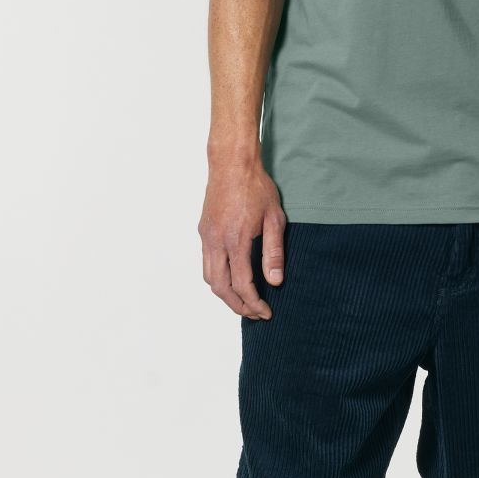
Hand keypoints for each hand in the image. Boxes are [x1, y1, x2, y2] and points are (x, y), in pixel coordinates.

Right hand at [199, 162, 286, 318]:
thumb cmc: (256, 187)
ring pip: (209, 277)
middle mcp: (216, 241)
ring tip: (243, 301)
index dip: (253, 303)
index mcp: (236, 240)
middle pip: (220, 288)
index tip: (266, 312)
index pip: (242, 284)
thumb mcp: (274, 218)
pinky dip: (217, 278)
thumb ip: (274, 252)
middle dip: (237, 306)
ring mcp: (206, 237)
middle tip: (254, 314)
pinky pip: (207, 263)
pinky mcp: (203, 232)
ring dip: (224, 294)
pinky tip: (232, 279)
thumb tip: (275, 282)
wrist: (232, 163)